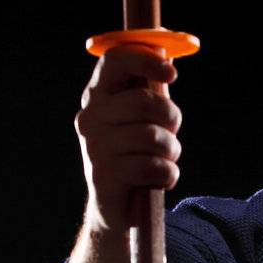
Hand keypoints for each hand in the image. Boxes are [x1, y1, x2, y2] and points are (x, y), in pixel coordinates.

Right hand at [75, 43, 181, 234]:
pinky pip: (151, 167)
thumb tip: (166, 55)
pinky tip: (158, 179)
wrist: (115, 207)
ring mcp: (94, 147)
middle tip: (171, 131)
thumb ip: (150, 86)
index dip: (146, 60)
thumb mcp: (142, 116)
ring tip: (163, 159)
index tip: (171, 74)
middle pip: (143, 101)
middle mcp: (91, 117)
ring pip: (152, 137)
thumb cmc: (135, 153)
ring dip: (170, 150)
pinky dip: (166, 175)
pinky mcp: (103, 176)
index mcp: (98, 94)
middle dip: (170, 117)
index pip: (116, 59)